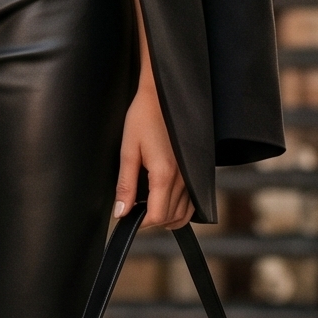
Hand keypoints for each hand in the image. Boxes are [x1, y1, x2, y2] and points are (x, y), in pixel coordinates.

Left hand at [115, 77, 192, 229]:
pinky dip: (178, 207)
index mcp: (165, 174)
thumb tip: (121, 212)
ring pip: (183, 213)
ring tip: (147, 204)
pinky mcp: (196, 171)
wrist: (164, 96)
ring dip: (166, 216)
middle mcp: (184, 178)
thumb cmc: (144, 117)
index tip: (128, 216)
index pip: (157, 216)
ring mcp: (193, 176)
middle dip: (151, 220)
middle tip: (134, 209)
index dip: (140, 222)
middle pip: (171, 218)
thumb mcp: (128, 150)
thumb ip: (125, 185)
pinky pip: (192, 201)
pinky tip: (162, 197)